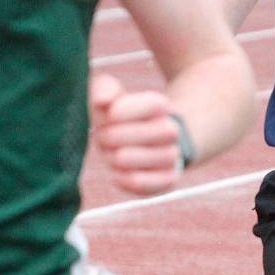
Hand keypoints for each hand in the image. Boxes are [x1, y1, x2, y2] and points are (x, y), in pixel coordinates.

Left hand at [90, 73, 181, 194]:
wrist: (133, 142)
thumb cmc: (114, 117)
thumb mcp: (107, 98)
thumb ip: (103, 91)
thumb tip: (102, 101)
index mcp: (159, 106)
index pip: (156, 105)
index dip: (130, 110)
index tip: (109, 114)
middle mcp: (171, 130)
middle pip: (165, 131)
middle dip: (127, 136)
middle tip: (104, 137)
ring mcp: (171, 155)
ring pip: (163, 158)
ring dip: (130, 159)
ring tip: (111, 156)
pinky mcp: (168, 179)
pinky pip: (160, 183)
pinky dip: (135, 181)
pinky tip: (116, 175)